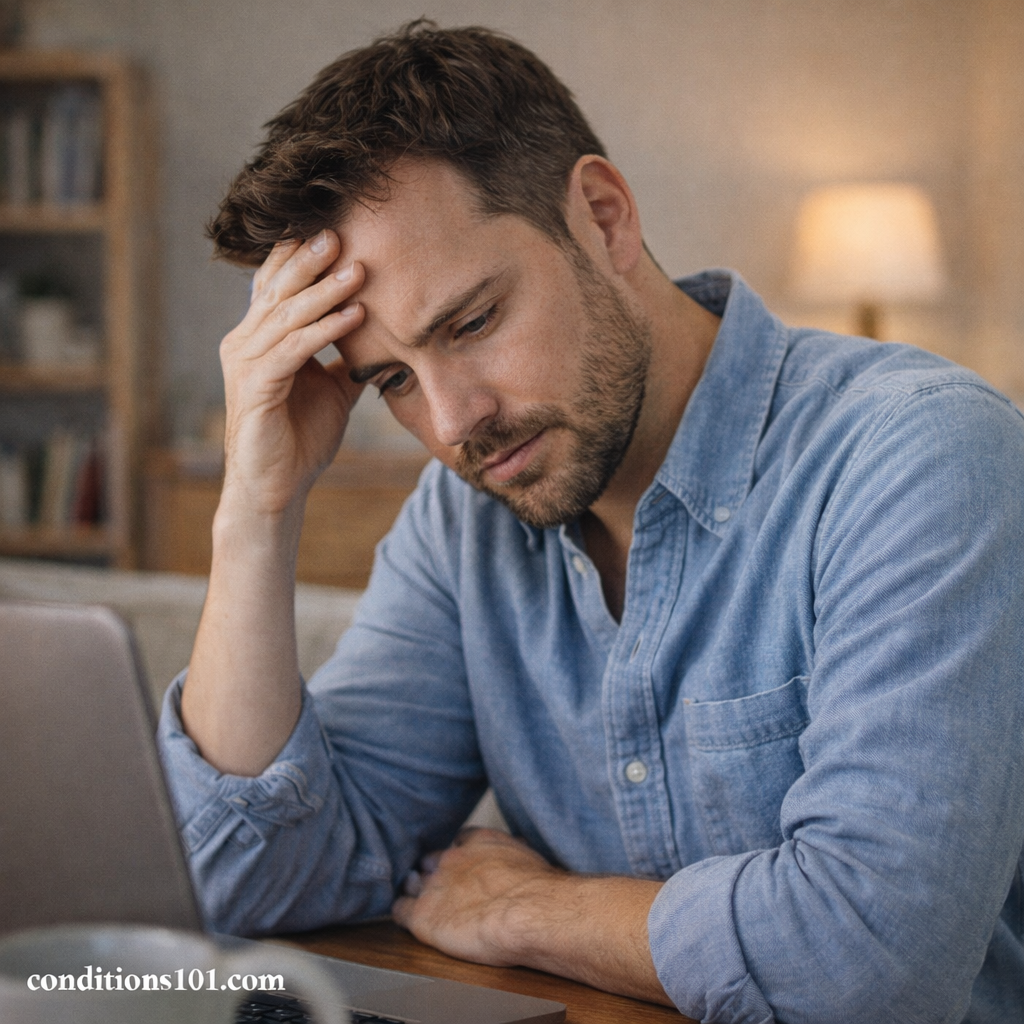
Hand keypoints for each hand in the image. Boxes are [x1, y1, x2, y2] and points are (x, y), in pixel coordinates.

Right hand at [218, 230, 365, 518]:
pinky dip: (325, 331)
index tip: (336, 230)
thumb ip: (345, 356)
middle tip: (339, 231)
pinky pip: (293, 350)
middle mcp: (244, 343)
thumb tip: (379, 332)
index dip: (302, 257)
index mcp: (259, 338)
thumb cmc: (301, 438)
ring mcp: (246, 364)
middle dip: (310, 260)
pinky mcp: (256, 388)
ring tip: (358, 270)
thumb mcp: (332, 387)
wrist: (278, 488)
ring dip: (325, 292)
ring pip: (287, 316)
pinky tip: (354, 316)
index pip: (277, 286)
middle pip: (278, 290)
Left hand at [392, 828, 560, 965]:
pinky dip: (402, 913)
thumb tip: (518, 855)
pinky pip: (400, 910)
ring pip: (412, 883)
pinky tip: (407, 918)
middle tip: (442, 890)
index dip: (459, 856)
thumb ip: (512, 855)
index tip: (463, 868)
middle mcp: (451, 860)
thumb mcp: (528, 859)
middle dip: (433, 873)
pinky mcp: (423, 915)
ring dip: (415, 891)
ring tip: (419, 902)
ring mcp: (434, 886)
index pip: (458, 842)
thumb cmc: (539, 891)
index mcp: (477, 843)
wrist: (531, 913)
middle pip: (431, 861)